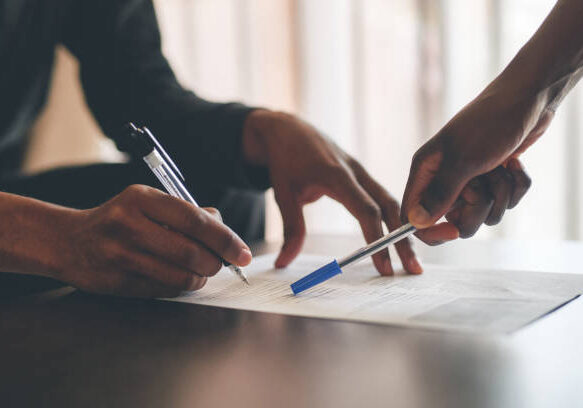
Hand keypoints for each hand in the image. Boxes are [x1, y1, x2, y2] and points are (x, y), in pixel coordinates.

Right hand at [53, 185, 251, 296]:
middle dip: (216, 262)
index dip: (225, 238)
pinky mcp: (118, 281)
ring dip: (201, 277)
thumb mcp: (147, 202)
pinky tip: (181, 278)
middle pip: (191, 251)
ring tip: (203, 271)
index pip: (195, 219)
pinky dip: (182, 287)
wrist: (69, 242)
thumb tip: (223, 224)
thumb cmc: (118, 220)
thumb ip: (185, 211)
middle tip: (222, 264)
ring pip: (180, 275)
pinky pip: (164, 290)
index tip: (243, 252)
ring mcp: (121, 255)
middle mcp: (129, 224)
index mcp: (141, 198)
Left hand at [243, 109, 425, 275]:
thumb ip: (290, 229)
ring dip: (403, 230)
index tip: (384, 267)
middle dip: (402, 239)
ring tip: (411, 260)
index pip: (366, 210)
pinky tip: (400, 237)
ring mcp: (361, 171)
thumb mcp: (283, 193)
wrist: (288, 129)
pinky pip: (383, 196)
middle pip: (389, 207)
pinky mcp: (362, 174)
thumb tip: (283, 263)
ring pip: (391, 201)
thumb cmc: (285, 159)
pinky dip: (395, 217)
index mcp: (336, 175)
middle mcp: (355, 172)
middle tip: (412, 270)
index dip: (377, 239)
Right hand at [401, 80, 550, 241]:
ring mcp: (471, 179)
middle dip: (478, 208)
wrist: (528, 97)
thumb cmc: (489, 122)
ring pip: (484, 214)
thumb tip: (416, 222)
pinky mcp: (494, 178)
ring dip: (500, 194)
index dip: (431, 230)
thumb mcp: (462, 160)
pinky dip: (516, 186)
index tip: (454, 231)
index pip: (414, 215)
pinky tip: (513, 165)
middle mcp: (444, 178)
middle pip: (455, 220)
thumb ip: (439, 193)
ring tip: (500, 168)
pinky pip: (506, 202)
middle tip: (483, 184)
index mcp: (426, 172)